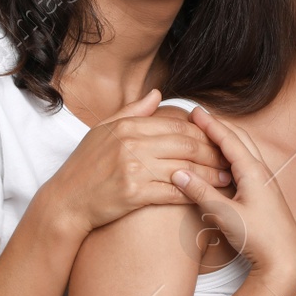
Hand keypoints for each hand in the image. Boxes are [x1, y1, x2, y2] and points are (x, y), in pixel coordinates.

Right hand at [38, 90, 232, 233]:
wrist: (65, 202)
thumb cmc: (84, 167)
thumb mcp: (103, 131)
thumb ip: (132, 111)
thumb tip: (157, 94)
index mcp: (129, 126)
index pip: (178, 126)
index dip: (204, 134)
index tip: (219, 142)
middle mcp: (132, 144)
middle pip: (186, 145)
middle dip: (213, 153)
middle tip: (231, 160)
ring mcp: (134, 168)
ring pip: (185, 168)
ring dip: (210, 175)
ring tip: (227, 180)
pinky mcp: (134, 193)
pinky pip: (172, 192)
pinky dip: (193, 194)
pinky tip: (206, 197)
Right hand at [170, 107, 295, 282]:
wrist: (284, 260)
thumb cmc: (258, 238)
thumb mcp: (225, 215)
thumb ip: (201, 193)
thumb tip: (178, 172)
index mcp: (254, 172)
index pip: (229, 140)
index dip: (210, 124)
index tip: (195, 110)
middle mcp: (262, 172)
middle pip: (239, 140)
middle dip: (218, 126)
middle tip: (199, 117)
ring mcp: (265, 183)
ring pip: (244, 152)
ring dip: (226, 140)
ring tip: (208, 134)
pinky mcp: (265, 194)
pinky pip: (246, 166)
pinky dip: (232, 156)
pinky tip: (224, 163)